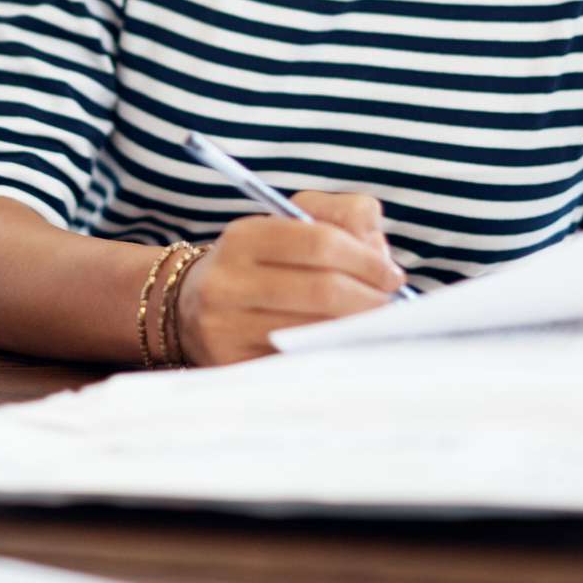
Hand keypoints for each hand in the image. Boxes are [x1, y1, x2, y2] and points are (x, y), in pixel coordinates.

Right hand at [178, 192, 407, 365]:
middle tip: (391, 305)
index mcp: (243, 237)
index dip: (366, 260)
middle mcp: (227, 282)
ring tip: (374, 324)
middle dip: (370, 299)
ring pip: (313, 331)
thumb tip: (378, 251)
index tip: (392, 275)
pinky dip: (330, 354)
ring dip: (356, 329)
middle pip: (321, 291)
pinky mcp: (232, 367)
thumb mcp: (292, 223)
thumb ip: (343, 215)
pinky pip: (297, 363)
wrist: (191, 308)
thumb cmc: (262, 262)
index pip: (319, 241)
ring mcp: (225, 329)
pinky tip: (343, 346)